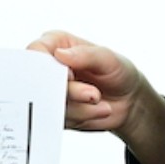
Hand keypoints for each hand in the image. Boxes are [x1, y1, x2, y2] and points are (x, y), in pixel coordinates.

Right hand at [28, 30, 152, 133]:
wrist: (129, 101)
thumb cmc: (118, 72)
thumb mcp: (107, 58)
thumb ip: (85, 55)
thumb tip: (60, 54)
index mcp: (55, 44)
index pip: (35, 50)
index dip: (48, 66)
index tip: (71, 76)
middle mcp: (49, 67)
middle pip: (40, 81)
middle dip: (69, 92)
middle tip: (93, 95)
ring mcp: (50, 91)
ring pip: (50, 103)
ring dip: (80, 107)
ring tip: (101, 101)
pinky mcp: (54, 111)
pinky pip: (59, 119)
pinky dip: (82, 116)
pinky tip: (98, 110)